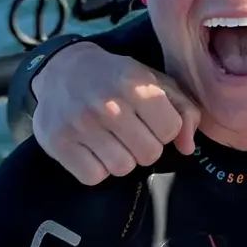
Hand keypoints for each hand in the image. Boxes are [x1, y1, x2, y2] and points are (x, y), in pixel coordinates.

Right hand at [31, 42, 201, 184]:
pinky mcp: (59, 142)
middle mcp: (108, 105)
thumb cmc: (114, 77)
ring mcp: (81, 125)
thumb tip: (187, 147)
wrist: (61, 70)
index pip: (170, 130)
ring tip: (111, 140)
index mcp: (135, 85)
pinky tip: (92, 149)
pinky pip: (93, 177)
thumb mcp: (154, 80)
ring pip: (122, 168)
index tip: (150, 120)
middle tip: (130, 132)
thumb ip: (183, 109)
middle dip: (144, 146)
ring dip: (121, 159)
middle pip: (149, 154)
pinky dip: (96, 168)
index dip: (164, 129)